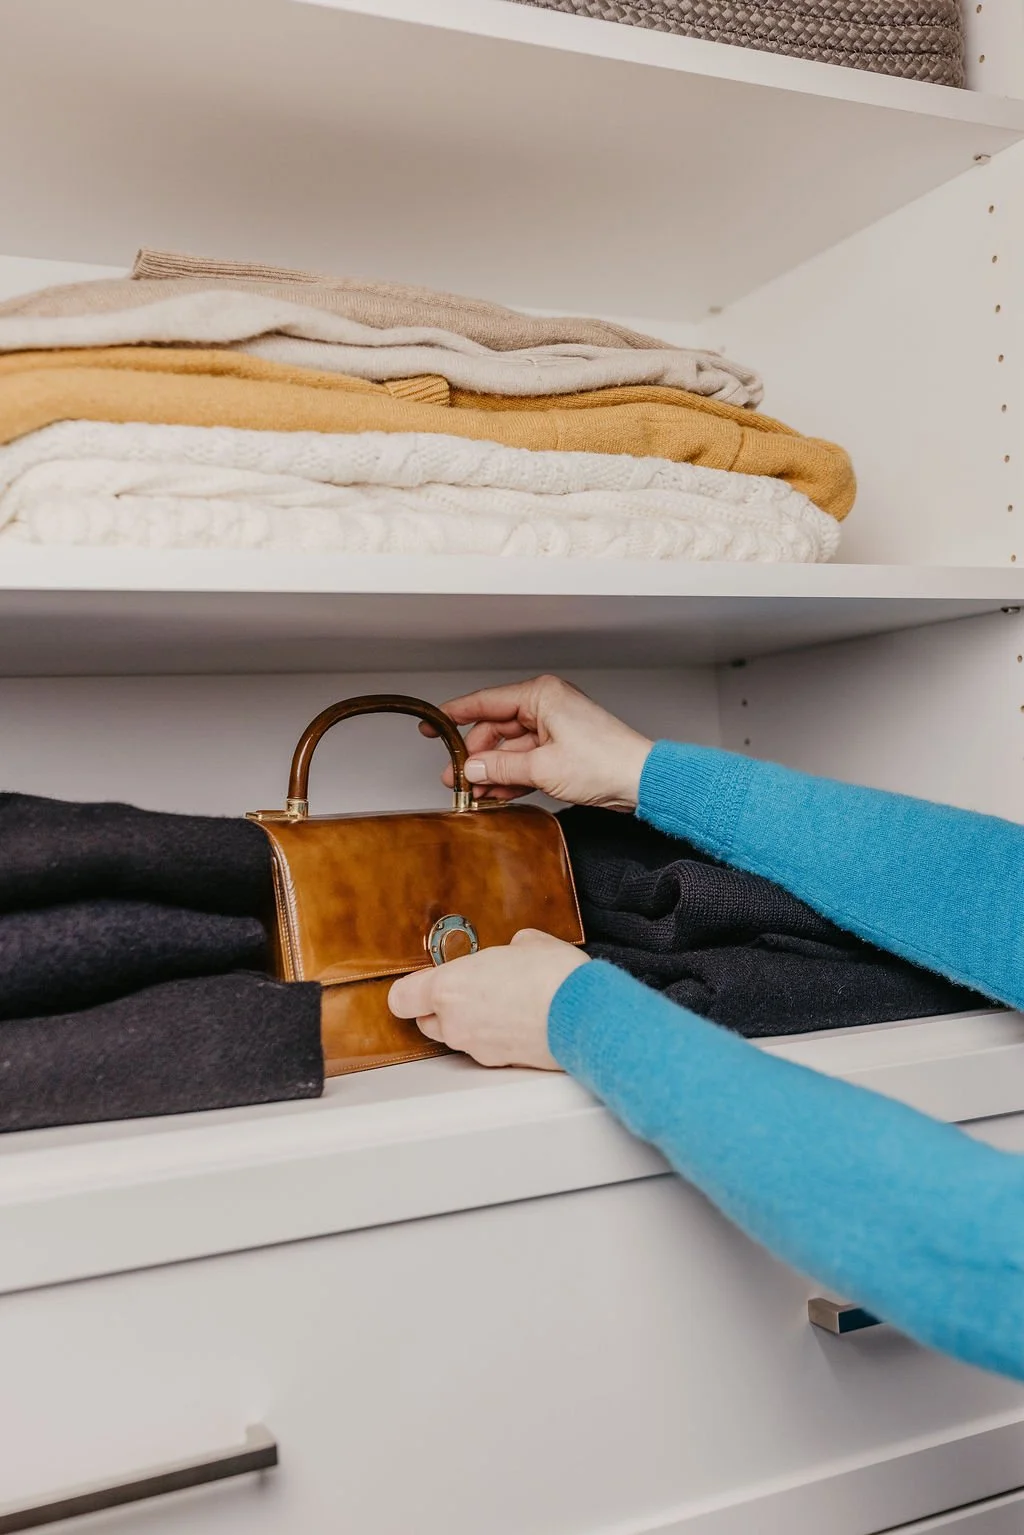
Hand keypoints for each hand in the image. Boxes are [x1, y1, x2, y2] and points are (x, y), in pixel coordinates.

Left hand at [388, 929, 588, 1069]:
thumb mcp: (527, 943)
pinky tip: (520, 1022)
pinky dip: (496, 1038)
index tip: (422, 982)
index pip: (402, 998)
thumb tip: (515, 952)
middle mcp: (455, 1022)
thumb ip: (507, 950)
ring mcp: (477, 1047)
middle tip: (471, 989)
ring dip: (471, 1023)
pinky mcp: (500, 1064)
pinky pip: (486, 1048)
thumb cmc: (554, 976)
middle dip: (443, 1007)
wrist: (586, 1015)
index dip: (410, 990)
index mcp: (449, 987)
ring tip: (503, 1004)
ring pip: (458, 1037)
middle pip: (427, 1021)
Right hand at [424, 674, 652, 808]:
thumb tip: (471, 768)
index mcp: (541, 695)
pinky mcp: (561, 750)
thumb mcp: (542, 767)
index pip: (486, 702)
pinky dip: (512, 777)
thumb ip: (500, 767)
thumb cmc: (604, 761)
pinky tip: (496, 795)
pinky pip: (526, 761)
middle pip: (496, 729)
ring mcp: (554, 729)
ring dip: (492, 771)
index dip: (454, 715)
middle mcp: (546, 706)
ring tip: (472, 793)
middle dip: (476, 755)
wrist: (640, 780)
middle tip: (456, 777)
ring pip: (510, 749)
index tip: (432, 726)